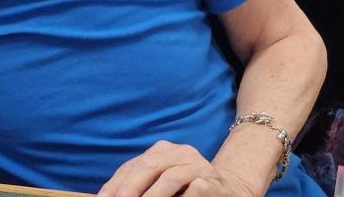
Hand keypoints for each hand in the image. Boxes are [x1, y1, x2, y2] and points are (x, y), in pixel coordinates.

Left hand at [98, 141, 257, 196]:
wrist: (231, 188)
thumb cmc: (188, 188)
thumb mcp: (161, 181)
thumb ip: (142, 185)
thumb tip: (112, 196)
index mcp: (162, 151)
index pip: (132, 166)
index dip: (116, 183)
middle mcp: (179, 153)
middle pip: (148, 166)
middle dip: (130, 186)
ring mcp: (198, 165)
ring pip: (171, 177)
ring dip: (154, 195)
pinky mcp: (213, 181)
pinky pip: (196, 187)